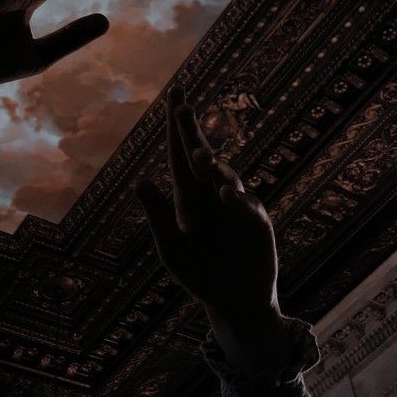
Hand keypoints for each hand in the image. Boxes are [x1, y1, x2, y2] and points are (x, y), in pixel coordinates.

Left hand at [136, 86, 290, 373]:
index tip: (174, 95)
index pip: (178, 153)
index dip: (176, 125)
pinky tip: (223, 194)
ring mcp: (235, 204)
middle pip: (200, 153)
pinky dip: (234, 197)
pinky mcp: (256, 222)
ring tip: (197, 157)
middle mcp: (211, 193)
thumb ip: (157, 216)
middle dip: (190, 130)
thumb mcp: (172, 248)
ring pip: (223, 175)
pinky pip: (245, 204)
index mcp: (188, 195)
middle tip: (181, 107)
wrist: (234, 301)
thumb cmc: (199, 274)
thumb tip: (140, 181)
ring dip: (210, 165)